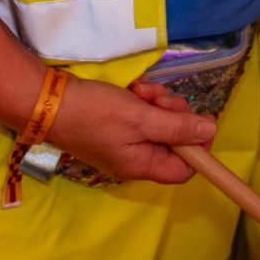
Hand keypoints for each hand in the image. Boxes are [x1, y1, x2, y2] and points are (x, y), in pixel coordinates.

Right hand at [43, 76, 216, 184]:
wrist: (48, 102)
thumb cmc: (95, 113)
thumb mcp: (141, 118)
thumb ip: (177, 126)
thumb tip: (211, 132)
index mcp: (142, 165)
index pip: (185, 170)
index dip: (197, 147)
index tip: (196, 120)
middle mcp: (135, 157)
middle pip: (174, 139)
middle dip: (173, 113)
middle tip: (159, 99)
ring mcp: (125, 141)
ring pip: (160, 121)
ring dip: (157, 102)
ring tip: (141, 91)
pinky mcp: (117, 125)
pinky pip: (142, 114)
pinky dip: (142, 99)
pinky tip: (133, 89)